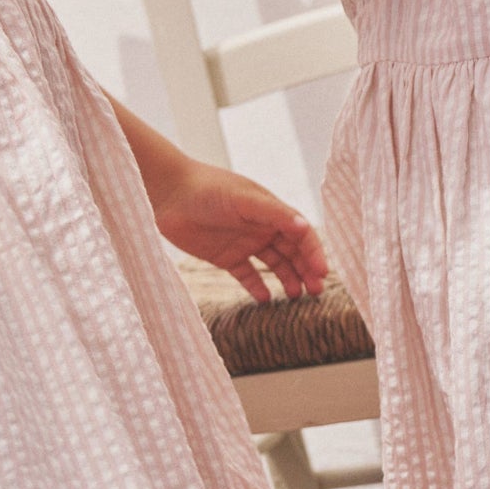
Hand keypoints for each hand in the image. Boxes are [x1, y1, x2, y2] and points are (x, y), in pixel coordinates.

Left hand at [153, 162, 327, 302]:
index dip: (314, 253)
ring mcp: (244, 242)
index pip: (301, 234)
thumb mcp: (245, 200)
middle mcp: (262, 227)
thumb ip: (275, 214)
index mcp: (271, 211)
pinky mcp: (225, 256)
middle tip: (316, 292)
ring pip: (274, 264)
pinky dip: (257, 287)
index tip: (322, 273)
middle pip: (292, 252)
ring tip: (297, 297)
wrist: (167, 192)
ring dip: (288, 279)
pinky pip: (247, 275)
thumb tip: (305, 226)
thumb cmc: (208, 189)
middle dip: (306, 270)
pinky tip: (266, 299)